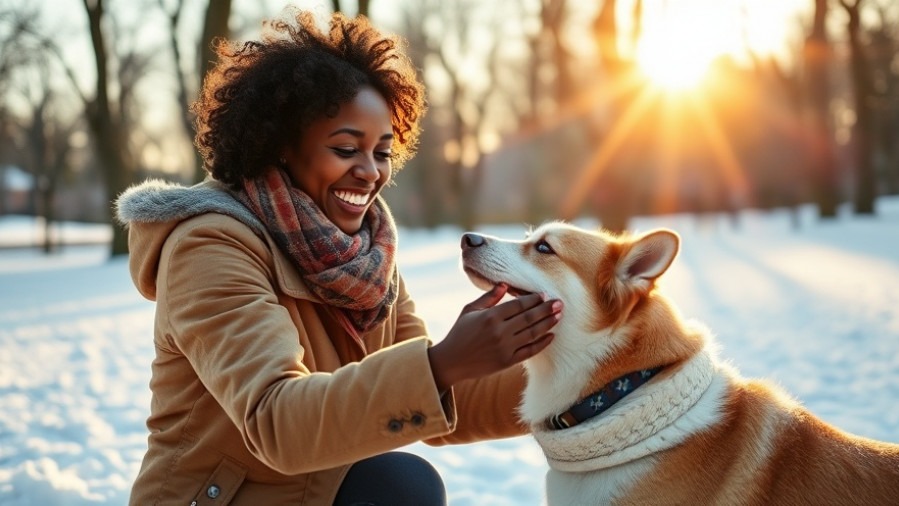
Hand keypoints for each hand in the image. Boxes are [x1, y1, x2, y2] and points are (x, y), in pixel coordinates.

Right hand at [428, 284, 561, 391]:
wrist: (451, 362)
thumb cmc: (459, 333)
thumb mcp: (470, 310)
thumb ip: (489, 297)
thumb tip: (505, 284)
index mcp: (490, 316)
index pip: (518, 305)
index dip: (533, 299)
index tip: (544, 295)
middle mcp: (499, 331)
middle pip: (529, 317)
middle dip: (546, 309)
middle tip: (560, 303)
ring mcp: (505, 347)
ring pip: (532, 333)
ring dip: (548, 323)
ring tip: (559, 316)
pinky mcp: (507, 361)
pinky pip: (530, 351)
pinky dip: (542, 343)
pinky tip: (551, 336)